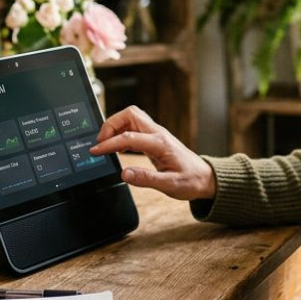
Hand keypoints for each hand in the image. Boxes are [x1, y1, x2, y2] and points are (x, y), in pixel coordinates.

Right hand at [92, 106, 215, 200]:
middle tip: (100, 142)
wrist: (205, 178)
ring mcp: (156, 134)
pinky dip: (121, 132)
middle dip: (110, 124)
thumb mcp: (170, 185)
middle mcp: (158, 134)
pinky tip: (116, 146)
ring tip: (105, 144)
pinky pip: (134, 127)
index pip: (129, 137)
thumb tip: (125, 174)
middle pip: (130, 114)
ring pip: (131, 117)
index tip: (96, 151)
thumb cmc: (191, 181)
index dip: (109, 143)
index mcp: (161, 144)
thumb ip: (147, 179)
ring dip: (115, 126)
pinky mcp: (154, 138)